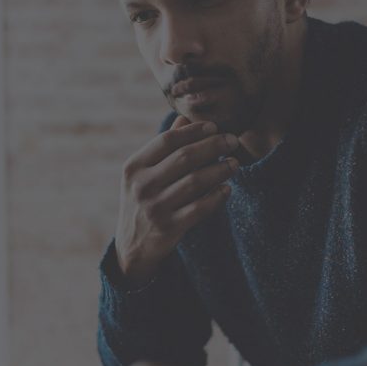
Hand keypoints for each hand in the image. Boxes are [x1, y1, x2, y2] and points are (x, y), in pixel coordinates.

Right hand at [115, 116, 240, 284]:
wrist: (132, 247)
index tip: (214, 127)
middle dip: (214, 146)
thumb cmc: (142, 202)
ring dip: (220, 170)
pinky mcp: (169, 227)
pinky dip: (217, 196)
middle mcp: (142, 185)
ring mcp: (156, 207)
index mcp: (134, 167)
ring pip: (196, 181)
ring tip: (234, 164)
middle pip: (185, 157)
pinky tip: (227, 189)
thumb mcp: (142, 175)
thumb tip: (183, 118)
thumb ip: (162, 148)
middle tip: (232, 141)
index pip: (167, 140)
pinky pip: (200, 208)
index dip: (194, 131)